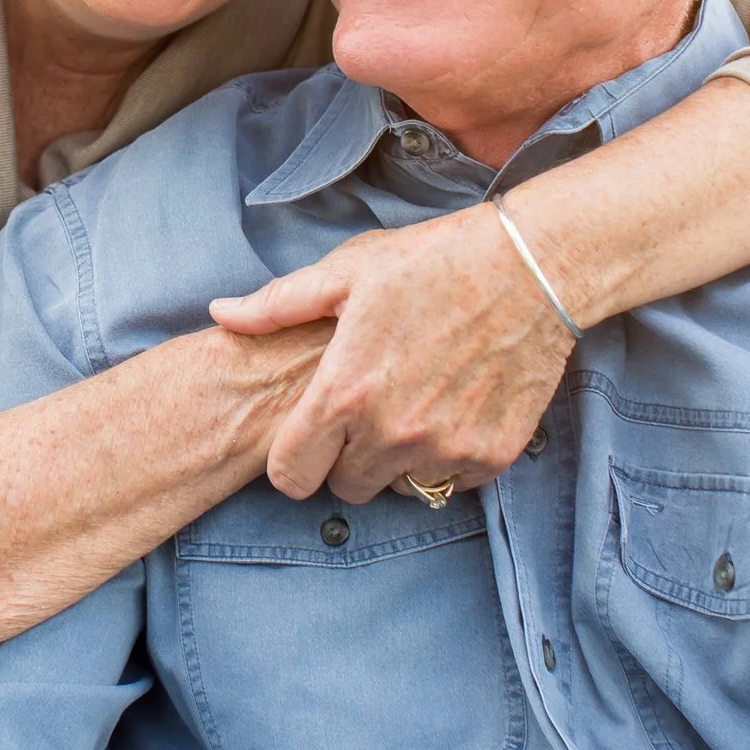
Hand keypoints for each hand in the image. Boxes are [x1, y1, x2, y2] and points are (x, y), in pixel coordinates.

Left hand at [208, 201, 576, 504]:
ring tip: (411, 405)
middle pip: (344, 488)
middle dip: (347, 457)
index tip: (310, 436)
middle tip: (368, 409)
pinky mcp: (491, 454)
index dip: (294, 458)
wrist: (530, 266)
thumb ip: (277, 305)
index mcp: (344, 392)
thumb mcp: (346, 272)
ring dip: (397, 460)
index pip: (290, 475)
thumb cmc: (432, 261)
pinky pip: (452, 483)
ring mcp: (444, 448)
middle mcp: (391, 432)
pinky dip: (447, 458)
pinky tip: (452, 409)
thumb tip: (220, 314)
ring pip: (398, 488)